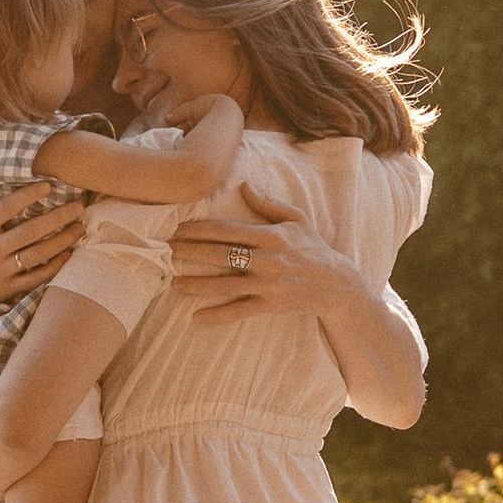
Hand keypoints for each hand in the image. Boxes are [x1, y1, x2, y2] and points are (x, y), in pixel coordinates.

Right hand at [0, 178, 83, 323]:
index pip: (7, 208)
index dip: (28, 195)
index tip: (49, 185)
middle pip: (30, 230)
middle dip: (58, 217)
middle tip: (79, 206)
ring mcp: (1, 270)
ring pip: (38, 254)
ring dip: (62, 241)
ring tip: (80, 228)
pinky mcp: (8, 288)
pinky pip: (36, 277)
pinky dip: (54, 267)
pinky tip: (69, 255)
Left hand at [172, 182, 360, 325]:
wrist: (336, 284)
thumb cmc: (313, 248)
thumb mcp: (296, 219)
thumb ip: (268, 203)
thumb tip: (243, 184)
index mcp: (270, 235)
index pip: (227, 230)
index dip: (199, 229)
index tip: (178, 228)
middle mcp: (267, 259)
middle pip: (219, 255)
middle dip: (189, 253)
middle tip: (165, 251)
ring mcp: (268, 284)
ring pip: (224, 285)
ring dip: (196, 284)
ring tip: (173, 283)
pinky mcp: (270, 304)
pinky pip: (239, 311)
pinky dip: (218, 316)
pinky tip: (196, 318)